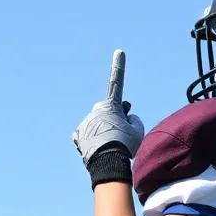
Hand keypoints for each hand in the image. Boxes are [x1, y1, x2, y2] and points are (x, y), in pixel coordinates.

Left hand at [73, 49, 143, 166]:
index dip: (119, 66)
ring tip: (110, 146)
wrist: (108, 164)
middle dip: (114, 117)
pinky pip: (87, 136)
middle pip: (108, 111)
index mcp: (111, 105)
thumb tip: (127, 118)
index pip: (117, 82)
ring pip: (97, 124)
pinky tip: (99, 150)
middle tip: (121, 132)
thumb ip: (134, 119)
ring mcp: (85, 122)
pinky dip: (93, 141)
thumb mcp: (138, 130)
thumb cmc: (125, 146)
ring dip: (104, 131)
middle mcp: (96, 110)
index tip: (118, 51)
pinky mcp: (77, 135)